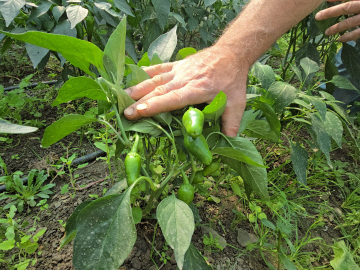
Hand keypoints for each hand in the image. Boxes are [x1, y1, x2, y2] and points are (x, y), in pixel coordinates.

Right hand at [123, 46, 248, 136]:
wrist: (232, 53)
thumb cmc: (234, 79)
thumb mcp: (238, 103)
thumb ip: (231, 124)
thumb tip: (229, 144)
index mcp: (197, 89)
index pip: (172, 98)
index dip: (154, 105)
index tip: (138, 112)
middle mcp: (184, 78)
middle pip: (158, 90)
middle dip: (140, 101)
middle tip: (124, 113)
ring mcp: (179, 70)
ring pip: (155, 79)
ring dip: (137, 88)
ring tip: (121, 97)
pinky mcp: (177, 64)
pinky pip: (158, 68)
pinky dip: (144, 73)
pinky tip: (131, 78)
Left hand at [315, 0, 359, 41]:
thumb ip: (358, 0)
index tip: (325, 0)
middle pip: (346, 7)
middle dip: (330, 12)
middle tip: (317, 16)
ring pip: (350, 22)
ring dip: (337, 28)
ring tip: (326, 32)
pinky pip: (358, 33)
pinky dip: (348, 36)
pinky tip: (340, 39)